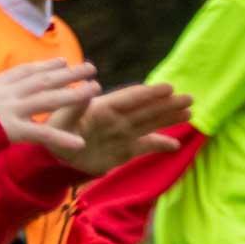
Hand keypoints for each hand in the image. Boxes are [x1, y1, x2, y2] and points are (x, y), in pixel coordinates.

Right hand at [0, 57, 98, 153]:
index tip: (62, 62)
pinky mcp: (12, 130)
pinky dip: (60, 138)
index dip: (46, 66)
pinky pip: (41, 134)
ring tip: (95, 89)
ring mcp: (11, 110)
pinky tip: (78, 142)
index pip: (25, 72)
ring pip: (48, 99)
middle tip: (91, 67)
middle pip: (43, 80)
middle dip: (69, 73)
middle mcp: (7, 93)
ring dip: (73, 94)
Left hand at [61, 81, 195, 174]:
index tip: (169, 88)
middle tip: (190, 97)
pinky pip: (145, 147)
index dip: (149, 93)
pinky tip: (175, 145)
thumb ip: (77, 105)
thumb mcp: (62, 118)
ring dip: (169, 118)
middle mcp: (117, 119)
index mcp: (104, 108)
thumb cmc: (55, 131)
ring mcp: (122, 135)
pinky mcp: (123, 151)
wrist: (54, 156)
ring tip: (190, 112)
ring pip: (150, 124)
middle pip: (147, 110)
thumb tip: (90, 88)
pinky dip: (159, 146)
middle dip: (168, 104)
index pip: (131, 98)